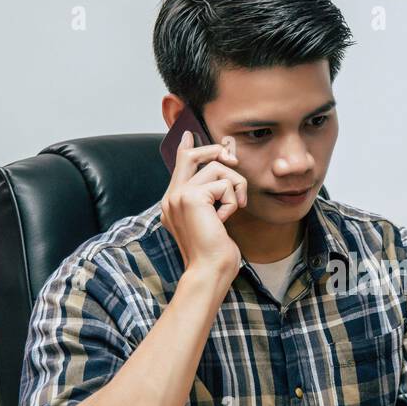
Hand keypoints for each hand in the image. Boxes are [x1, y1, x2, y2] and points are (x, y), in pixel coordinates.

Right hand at [160, 130, 246, 281]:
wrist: (208, 271)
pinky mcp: (192, 197)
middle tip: (233, 160)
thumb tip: (224, 174)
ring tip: (232, 210)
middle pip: (193, 155)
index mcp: (173, 203)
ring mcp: (179, 195)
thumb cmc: (214, 253)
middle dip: (217, 151)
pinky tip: (224, 219)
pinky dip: (232, 200)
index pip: (179, 165)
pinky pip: (224, 183)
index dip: (188, 147)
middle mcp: (171, 197)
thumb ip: (212, 198)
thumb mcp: (212, 221)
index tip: (189, 134)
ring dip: (235, 186)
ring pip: (217, 167)